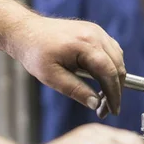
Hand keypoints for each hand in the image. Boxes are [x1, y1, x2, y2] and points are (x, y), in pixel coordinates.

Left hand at [8, 16, 125, 114]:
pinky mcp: (94, 31)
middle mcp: (95, 35)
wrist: (27, 32)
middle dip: (115, 90)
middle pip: (117, 66)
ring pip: (117, 58)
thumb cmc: (36, 54)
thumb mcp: (51, 77)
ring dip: (114, 79)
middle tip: (105, 110)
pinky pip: (111, 51)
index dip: (114, 95)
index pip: (109, 73)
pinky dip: (110, 67)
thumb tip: (96, 104)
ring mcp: (96, 31)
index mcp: (85, 45)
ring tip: (102, 99)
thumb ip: (75, 90)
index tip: (113, 112)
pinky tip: (100, 81)